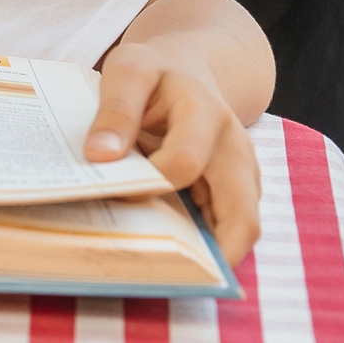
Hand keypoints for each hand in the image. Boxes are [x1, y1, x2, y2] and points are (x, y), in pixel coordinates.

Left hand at [86, 35, 261, 265]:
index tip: (109, 189)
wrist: (189, 71)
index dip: (148, 184)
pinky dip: (205, 246)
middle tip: (163, 274)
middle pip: (240, 214)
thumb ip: (116, 108)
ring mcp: (243, 176)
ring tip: (163, 273)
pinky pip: (228, 228)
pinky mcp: (237, 193)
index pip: (184, 163)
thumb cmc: (155, 72)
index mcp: (205, 114)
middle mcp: (235, 150)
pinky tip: (168, 256)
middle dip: (207, 250)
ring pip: (240, 229)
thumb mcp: (129, 69)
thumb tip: (100, 156)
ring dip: (208, 255)